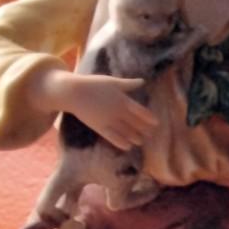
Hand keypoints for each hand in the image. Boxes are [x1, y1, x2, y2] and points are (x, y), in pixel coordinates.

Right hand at [32, 70, 156, 150]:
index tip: (156, 123)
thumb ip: (128, 84)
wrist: (72, 92)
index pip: (140, 111)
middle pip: (134, 123)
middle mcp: (117, 111)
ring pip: (125, 131)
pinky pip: (112, 137)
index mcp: (122, 99)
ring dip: (135, 137)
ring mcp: (108, 120)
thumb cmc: (93, 84)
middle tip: (151, 134)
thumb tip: (142, 81)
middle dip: (144, 129)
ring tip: (141, 141)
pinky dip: (121, 142)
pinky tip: (128, 146)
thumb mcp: (112, 81)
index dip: (149, 118)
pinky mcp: (99, 127)